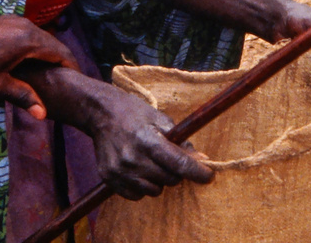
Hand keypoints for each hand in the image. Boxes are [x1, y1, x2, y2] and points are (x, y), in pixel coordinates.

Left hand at [0, 15, 76, 119]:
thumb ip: (22, 96)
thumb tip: (43, 113)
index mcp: (29, 41)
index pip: (61, 53)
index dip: (72, 68)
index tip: (78, 83)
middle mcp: (26, 26)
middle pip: (52, 44)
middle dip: (61, 62)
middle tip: (65, 83)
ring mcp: (14, 20)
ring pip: (39, 38)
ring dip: (46, 54)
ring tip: (47, 75)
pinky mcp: (3, 20)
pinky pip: (27, 34)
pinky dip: (33, 47)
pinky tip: (26, 61)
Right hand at [82, 82, 214, 199]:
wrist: (101, 114)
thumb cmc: (134, 113)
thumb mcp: (160, 119)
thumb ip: (180, 141)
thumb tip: (200, 159)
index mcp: (148, 140)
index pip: (179, 164)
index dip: (197, 172)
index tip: (209, 176)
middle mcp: (133, 158)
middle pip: (169, 180)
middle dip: (176, 172)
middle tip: (169, 160)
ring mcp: (120, 171)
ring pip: (154, 191)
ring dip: (159, 181)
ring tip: (151, 163)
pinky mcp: (109, 179)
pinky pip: (136, 196)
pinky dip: (142, 187)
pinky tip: (139, 171)